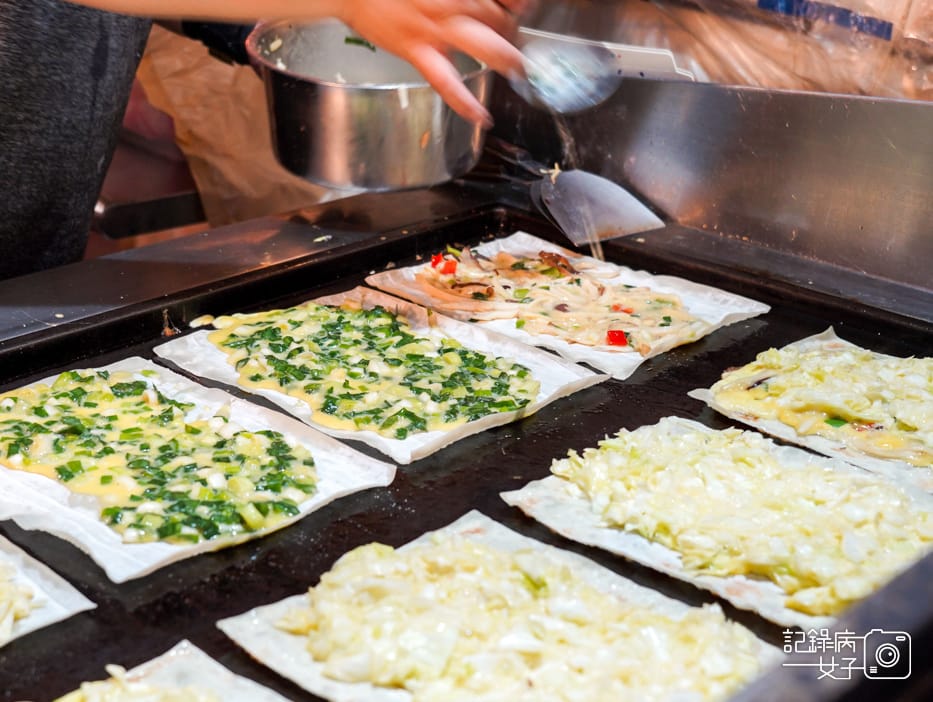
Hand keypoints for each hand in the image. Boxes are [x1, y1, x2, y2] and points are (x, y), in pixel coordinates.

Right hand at [336, 0, 532, 126]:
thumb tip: (481, 4)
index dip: (516, 4)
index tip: (519, 8)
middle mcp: (452, 4)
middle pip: (500, 19)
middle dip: (511, 29)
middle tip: (512, 37)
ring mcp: (436, 29)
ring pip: (486, 45)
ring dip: (508, 59)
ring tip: (519, 71)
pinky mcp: (418, 51)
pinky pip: (447, 82)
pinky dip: (466, 103)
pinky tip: (482, 117)